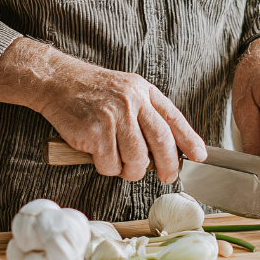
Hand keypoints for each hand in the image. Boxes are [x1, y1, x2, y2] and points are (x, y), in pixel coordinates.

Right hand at [0, 39, 207, 182]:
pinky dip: (107, 168)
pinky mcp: (95, 132)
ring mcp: (114, 117)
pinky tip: (99, 156)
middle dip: (168, 164)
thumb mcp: (128, 91)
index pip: (173, 119)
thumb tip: (166, 149)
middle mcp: (132, 102)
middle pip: (161, 141)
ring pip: (136, 158)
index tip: (200, 156)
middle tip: (169, 176)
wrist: (59, 82)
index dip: (190, 139)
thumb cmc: (94, 91)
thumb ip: (146, 114)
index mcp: (144, 92)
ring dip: (132, 171)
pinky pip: (109, 164)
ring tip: (124, 167)